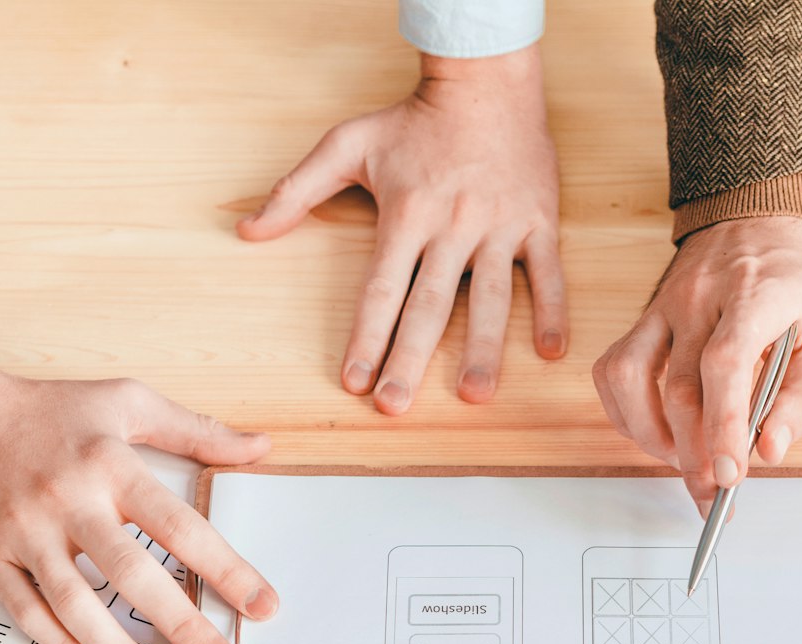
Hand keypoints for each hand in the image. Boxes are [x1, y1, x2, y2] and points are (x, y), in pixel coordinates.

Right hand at [0, 319, 277, 643]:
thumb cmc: (36, 407)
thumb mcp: (123, 402)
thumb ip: (195, 430)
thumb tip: (258, 447)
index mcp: (110, 465)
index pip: (181, 526)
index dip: (227, 570)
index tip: (262, 606)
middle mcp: (68, 501)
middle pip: (133, 575)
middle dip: (182, 627)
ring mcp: (24, 533)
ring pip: (76, 607)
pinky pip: (29, 614)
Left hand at [238, 45, 565, 411]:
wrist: (487, 81)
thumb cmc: (416, 118)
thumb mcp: (347, 144)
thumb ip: (296, 191)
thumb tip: (247, 229)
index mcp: (406, 214)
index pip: (381, 289)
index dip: (366, 337)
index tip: (354, 380)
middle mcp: (453, 227)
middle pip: (429, 306)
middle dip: (410, 360)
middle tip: (396, 405)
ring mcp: (499, 227)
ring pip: (493, 299)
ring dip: (483, 350)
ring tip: (475, 396)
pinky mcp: (538, 221)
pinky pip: (548, 273)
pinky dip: (553, 310)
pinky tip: (552, 351)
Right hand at [593, 214, 801, 513]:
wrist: (753, 217)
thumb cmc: (791, 285)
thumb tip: (770, 451)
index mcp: (755, 298)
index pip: (725, 365)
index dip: (723, 426)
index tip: (728, 474)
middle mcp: (700, 299)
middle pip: (678, 388)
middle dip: (692, 454)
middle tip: (711, 491)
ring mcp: (663, 306)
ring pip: (631, 378)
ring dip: (650, 437)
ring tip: (682, 461)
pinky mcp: (642, 316)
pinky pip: (614, 370)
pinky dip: (625, 413)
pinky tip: (654, 433)